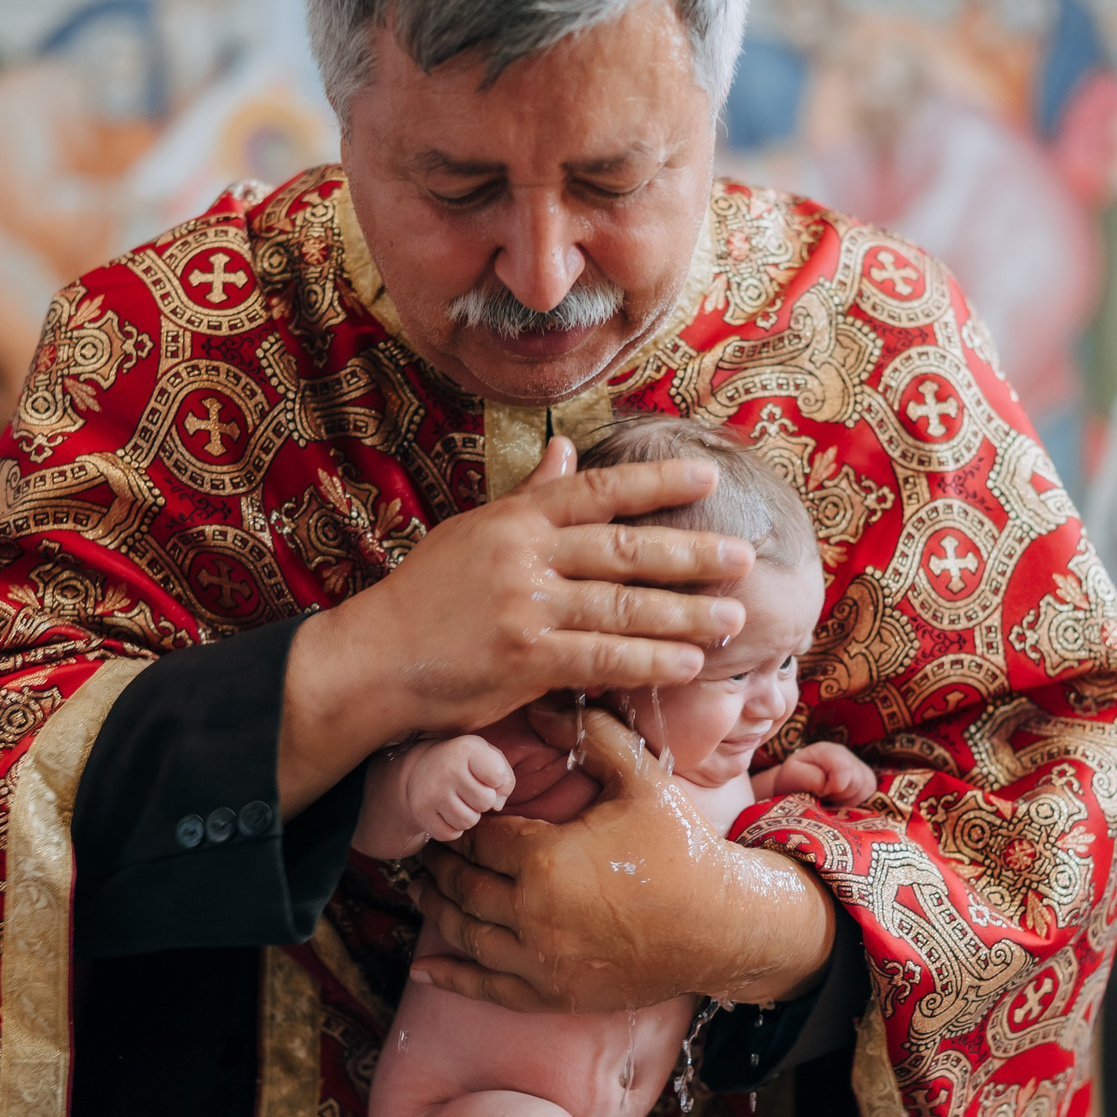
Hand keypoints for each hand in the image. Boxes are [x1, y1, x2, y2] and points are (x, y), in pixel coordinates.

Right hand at [279, 438, 753, 814]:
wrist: (373, 660)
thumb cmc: (425, 598)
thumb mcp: (473, 533)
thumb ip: (529, 497)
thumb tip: (567, 451)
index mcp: (515, 518)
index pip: (598, 491)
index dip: (657, 482)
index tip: (708, 474)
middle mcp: (524, 555)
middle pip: (624, 548)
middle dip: (690, 552)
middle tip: (743, 557)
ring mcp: (525, 607)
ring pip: (622, 606)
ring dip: (684, 614)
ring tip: (730, 618)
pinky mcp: (523, 659)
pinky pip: (602, 658)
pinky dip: (650, 662)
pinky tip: (687, 665)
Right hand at [405, 735, 516, 842]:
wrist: (421, 767)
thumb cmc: (464, 763)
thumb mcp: (487, 756)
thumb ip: (505, 777)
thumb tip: (498, 805)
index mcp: (465, 750)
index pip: (497, 775)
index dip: (496, 780)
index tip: (484, 773)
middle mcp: (447, 770)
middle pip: (485, 802)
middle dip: (483, 800)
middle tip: (470, 790)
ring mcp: (432, 792)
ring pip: (468, 821)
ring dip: (469, 815)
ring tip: (459, 800)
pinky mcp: (421, 812)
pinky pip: (450, 833)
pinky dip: (452, 827)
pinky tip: (446, 811)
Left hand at [409, 706, 835, 1012]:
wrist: (725, 925)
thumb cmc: (682, 847)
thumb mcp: (642, 778)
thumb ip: (592, 734)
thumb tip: (543, 702)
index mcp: (545, 860)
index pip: (478, 838)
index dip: (458, 824)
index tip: (449, 812)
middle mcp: (532, 915)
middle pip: (462, 886)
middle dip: (440, 865)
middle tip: (426, 847)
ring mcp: (541, 961)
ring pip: (465, 935)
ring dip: (437, 910)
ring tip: (422, 889)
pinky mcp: (554, 994)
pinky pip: (487, 989)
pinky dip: (451, 978)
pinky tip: (424, 969)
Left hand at [754, 741, 876, 806]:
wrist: (794, 786)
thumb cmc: (791, 781)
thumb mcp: (790, 777)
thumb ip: (808, 777)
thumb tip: (827, 784)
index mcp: (826, 751)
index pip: (844, 768)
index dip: (833, 788)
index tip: (820, 794)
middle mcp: (846, 755)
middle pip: (857, 780)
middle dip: (840, 795)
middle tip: (824, 797)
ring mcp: (858, 766)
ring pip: (867, 788)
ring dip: (848, 800)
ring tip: (831, 799)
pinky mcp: (866, 780)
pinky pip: (871, 795)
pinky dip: (856, 803)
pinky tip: (840, 802)